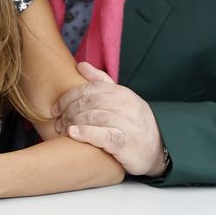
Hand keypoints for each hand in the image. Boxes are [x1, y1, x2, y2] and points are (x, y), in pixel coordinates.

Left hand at [54, 62, 166, 176]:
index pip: (89, 89)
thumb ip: (101, 81)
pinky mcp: (126, 144)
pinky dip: (85, 133)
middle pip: (89, 103)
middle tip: (57, 121)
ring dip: (73, 122)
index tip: (56, 108)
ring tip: (62, 129)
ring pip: (94, 117)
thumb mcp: (121, 98)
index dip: (68, 97)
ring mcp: (127, 124)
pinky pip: (103, 136)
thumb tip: (80, 65)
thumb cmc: (134, 122)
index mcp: (122, 93)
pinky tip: (73, 134)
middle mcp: (125, 106)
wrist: (159, 149)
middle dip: (68, 111)